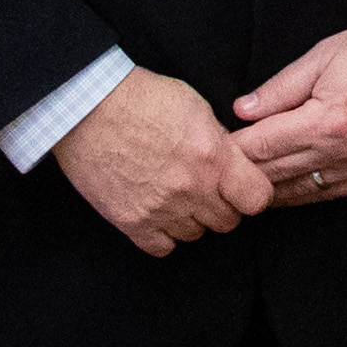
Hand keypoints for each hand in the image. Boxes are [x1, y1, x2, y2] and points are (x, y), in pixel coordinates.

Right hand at [52, 68, 274, 256]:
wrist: (88, 109)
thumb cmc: (141, 98)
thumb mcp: (195, 106)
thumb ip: (219, 139)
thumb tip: (232, 159)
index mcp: (213, 157)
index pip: (257, 199)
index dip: (253, 194)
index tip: (242, 187)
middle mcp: (191, 188)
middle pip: (227, 222)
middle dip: (222, 206)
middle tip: (205, 188)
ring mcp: (161, 209)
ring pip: (195, 235)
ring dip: (191, 219)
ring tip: (175, 195)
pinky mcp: (131, 222)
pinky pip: (162, 248)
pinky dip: (162, 234)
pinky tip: (157, 212)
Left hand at [228, 20, 346, 205]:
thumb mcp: (324, 55)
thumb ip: (280, 88)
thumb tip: (242, 111)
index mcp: (326, 120)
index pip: (262, 146)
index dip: (231, 150)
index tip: (209, 150)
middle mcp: (344, 152)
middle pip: (276, 174)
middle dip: (242, 174)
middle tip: (214, 174)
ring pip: (300, 192)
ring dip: (268, 191)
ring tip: (240, 188)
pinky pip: (329, 194)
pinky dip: (301, 194)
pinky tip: (284, 191)